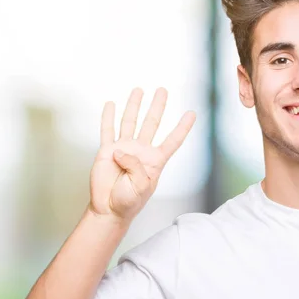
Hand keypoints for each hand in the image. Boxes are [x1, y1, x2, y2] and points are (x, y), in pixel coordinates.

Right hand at [88, 87, 195, 222]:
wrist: (109, 208)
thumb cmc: (129, 201)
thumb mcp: (140, 186)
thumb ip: (134, 166)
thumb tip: (121, 150)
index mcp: (155, 160)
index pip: (172, 140)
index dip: (182, 127)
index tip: (192, 114)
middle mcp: (141, 151)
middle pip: (152, 123)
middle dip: (157, 106)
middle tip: (163, 90)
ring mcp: (124, 149)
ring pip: (130, 121)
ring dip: (134, 105)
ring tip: (139, 90)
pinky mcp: (107, 151)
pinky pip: (107, 130)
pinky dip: (108, 116)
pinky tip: (111, 104)